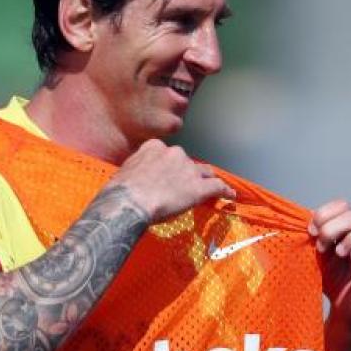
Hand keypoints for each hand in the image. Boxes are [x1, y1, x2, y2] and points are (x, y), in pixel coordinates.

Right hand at [109, 139, 235, 221]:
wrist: (129, 202)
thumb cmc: (120, 191)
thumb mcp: (124, 172)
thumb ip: (136, 169)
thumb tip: (134, 177)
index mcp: (154, 147)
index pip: (165, 153)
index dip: (167, 165)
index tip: (165, 174)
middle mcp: (174, 154)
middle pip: (186, 162)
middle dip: (185, 172)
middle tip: (180, 186)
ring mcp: (188, 170)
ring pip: (204, 172)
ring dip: (205, 178)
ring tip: (210, 186)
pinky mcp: (199, 188)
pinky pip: (217, 187)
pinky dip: (225, 191)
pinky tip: (230, 195)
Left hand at [309, 200, 350, 339]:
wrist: (341, 308)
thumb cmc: (332, 279)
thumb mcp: (318, 255)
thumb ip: (315, 238)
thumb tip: (305, 221)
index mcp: (349, 229)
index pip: (343, 206)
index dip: (326, 213)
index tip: (311, 230)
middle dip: (332, 228)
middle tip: (320, 246)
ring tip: (338, 253)